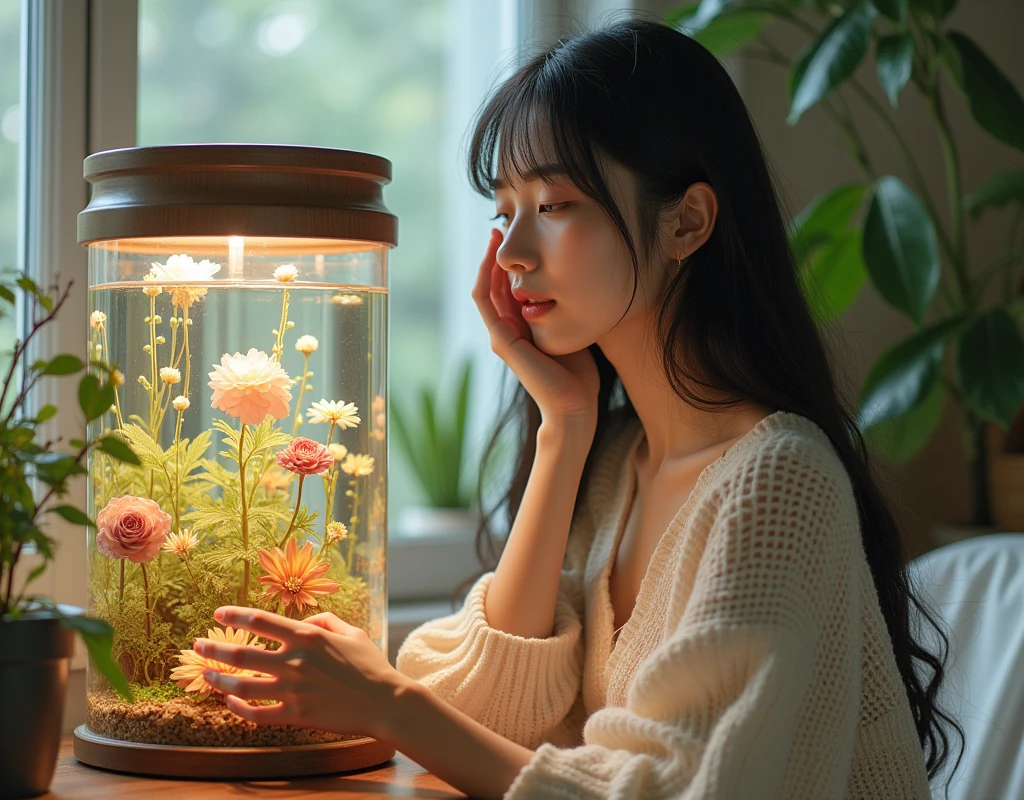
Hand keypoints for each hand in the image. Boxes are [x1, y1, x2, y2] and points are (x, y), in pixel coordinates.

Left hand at [196, 606, 405, 742]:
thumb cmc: (371, 665)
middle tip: (197, 645)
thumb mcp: (352, 632)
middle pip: (242, 652)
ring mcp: (292, 690)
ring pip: (242, 685)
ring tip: (205, 674)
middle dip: (214, 648)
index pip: (261, 621)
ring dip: (218, 678)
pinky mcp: (295, 715)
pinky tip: (228, 701)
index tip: (218, 614)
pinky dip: (237, 708)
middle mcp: (295, 661)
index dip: (235, 615)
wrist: (385, 702)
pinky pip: (256, 714)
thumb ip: (326, 620)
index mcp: (307, 636)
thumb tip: (306, 619)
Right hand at [472, 228, 599, 436]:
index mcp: (520, 331)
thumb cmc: (578, 377)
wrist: (574, 406)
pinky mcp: (503, 342)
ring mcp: (501, 337)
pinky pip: (486, 303)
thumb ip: (561, 314)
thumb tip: (571, 288)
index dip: (506, 265)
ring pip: (485, 291)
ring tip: (494, 237)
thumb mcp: (568, 334)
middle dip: (494, 256)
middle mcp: (505, 333)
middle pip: (491, 286)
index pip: (505, 291)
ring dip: (486, 262)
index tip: (514, 240)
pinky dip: (487, 280)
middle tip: (499, 226)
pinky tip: (494, 261)